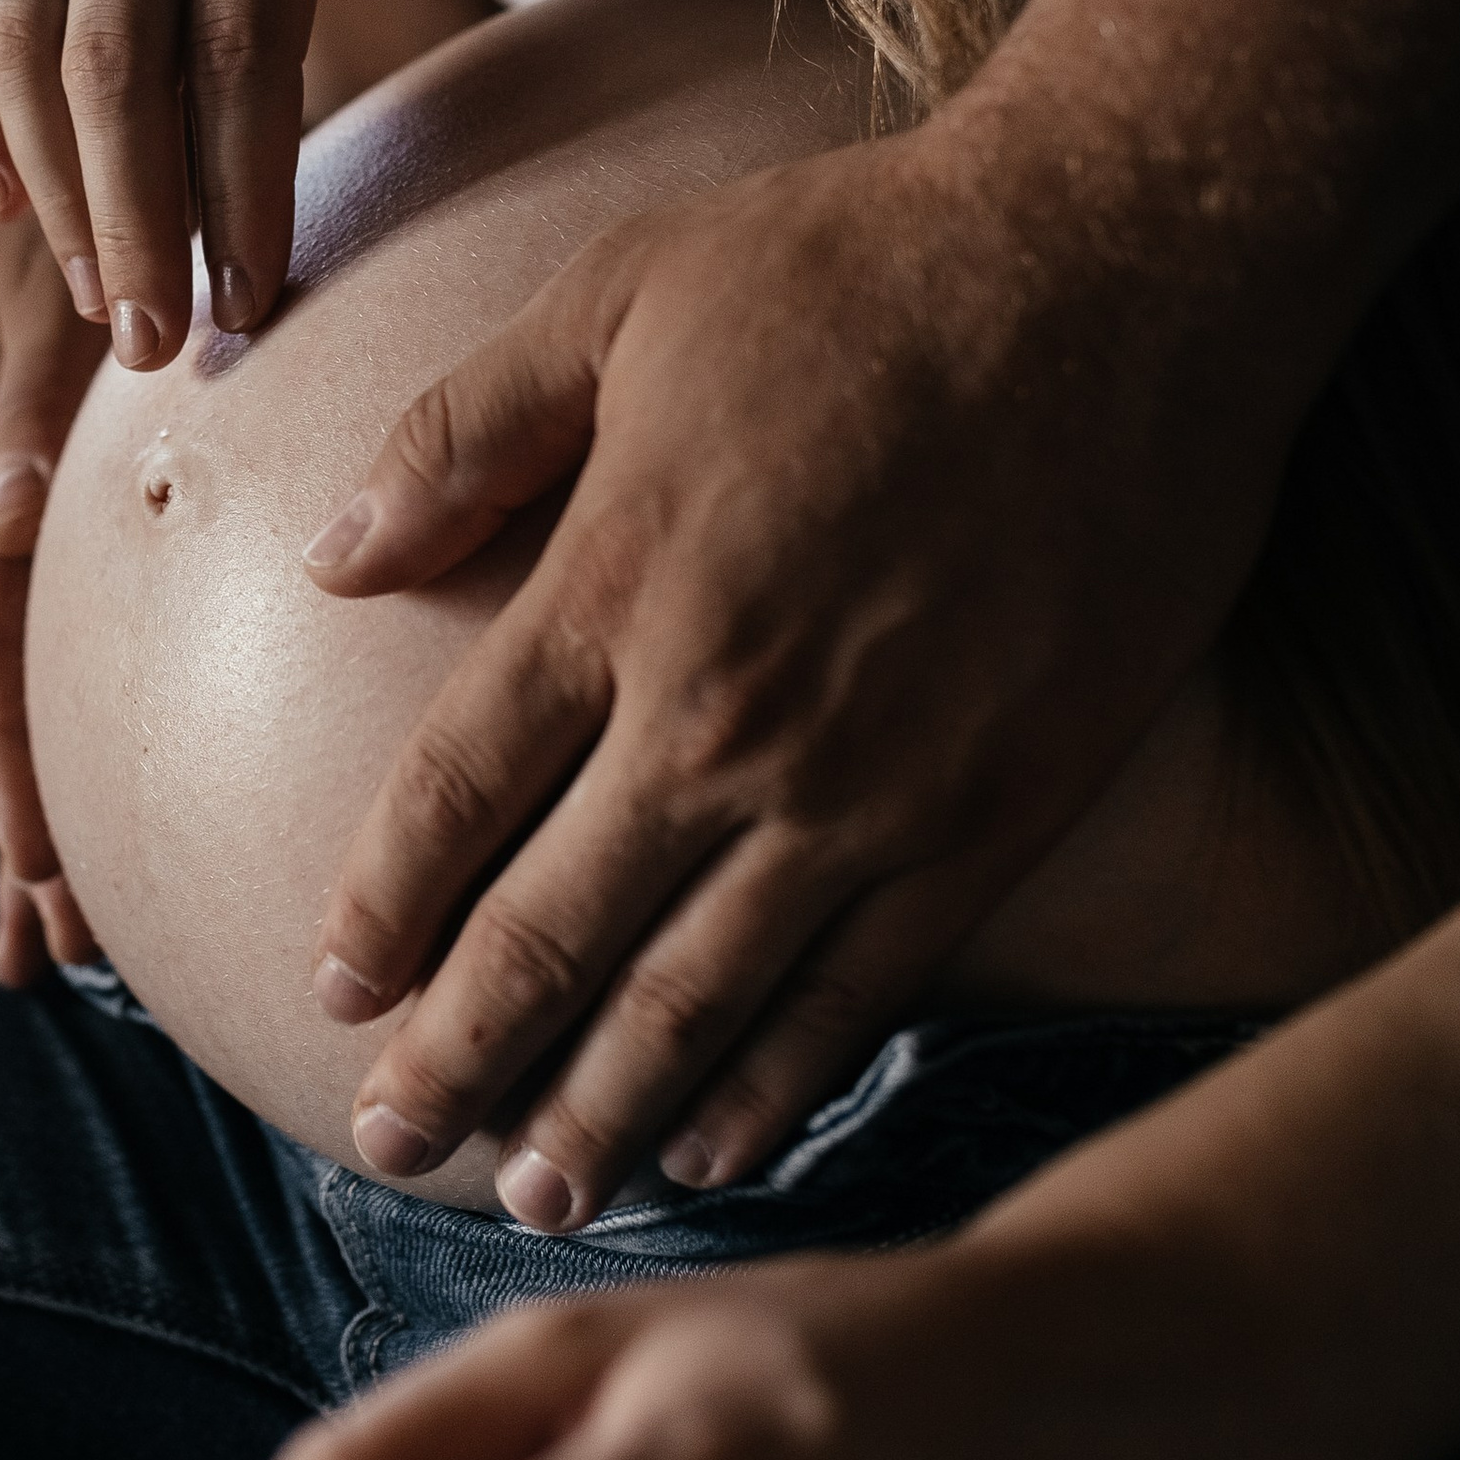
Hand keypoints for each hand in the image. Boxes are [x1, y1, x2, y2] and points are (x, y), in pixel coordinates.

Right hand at [0, 183, 108, 986]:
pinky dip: (50, 729)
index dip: (13, 772)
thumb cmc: (89, 172)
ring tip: (52, 935)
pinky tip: (62, 824)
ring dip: (32, 797)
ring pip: (13, 673)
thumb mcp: (41, 277)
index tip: (49, 884)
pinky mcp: (45, 480)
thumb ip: (15, 399)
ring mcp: (8, 491)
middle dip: (20, 820)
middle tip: (55, 950)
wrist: (118, 87)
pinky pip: (36, 624)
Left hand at [303, 124, 1296, 1225]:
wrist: (1125, 270)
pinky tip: (721, 1147)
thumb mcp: (621, 293)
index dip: (385, 906)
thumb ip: (464, 431)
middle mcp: (728, 715)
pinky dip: (782, 1082)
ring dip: (605, 1109)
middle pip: (554, 929)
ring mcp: (869, 783)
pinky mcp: (995, 812)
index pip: (455, 792)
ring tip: (535, 1198)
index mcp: (619, 587)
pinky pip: (863, 987)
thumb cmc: (859, 262)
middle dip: (460, 1054)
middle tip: (390, 1140)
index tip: (334, 986)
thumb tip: (334, 554)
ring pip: (700, 994)